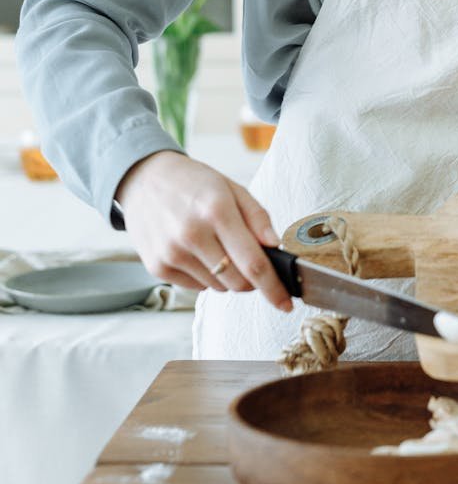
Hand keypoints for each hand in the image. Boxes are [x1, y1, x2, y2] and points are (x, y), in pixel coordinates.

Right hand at [115, 150, 293, 311]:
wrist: (145, 179)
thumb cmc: (194, 183)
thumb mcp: (232, 188)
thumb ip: (258, 218)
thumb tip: (276, 247)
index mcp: (217, 211)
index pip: (253, 263)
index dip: (273, 288)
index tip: (286, 303)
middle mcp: (192, 234)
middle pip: (238, 282)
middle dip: (252, 280)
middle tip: (250, 260)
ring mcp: (172, 253)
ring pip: (218, 287)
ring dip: (227, 275)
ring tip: (216, 245)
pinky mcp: (157, 267)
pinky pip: (197, 287)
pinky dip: (205, 275)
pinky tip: (196, 250)